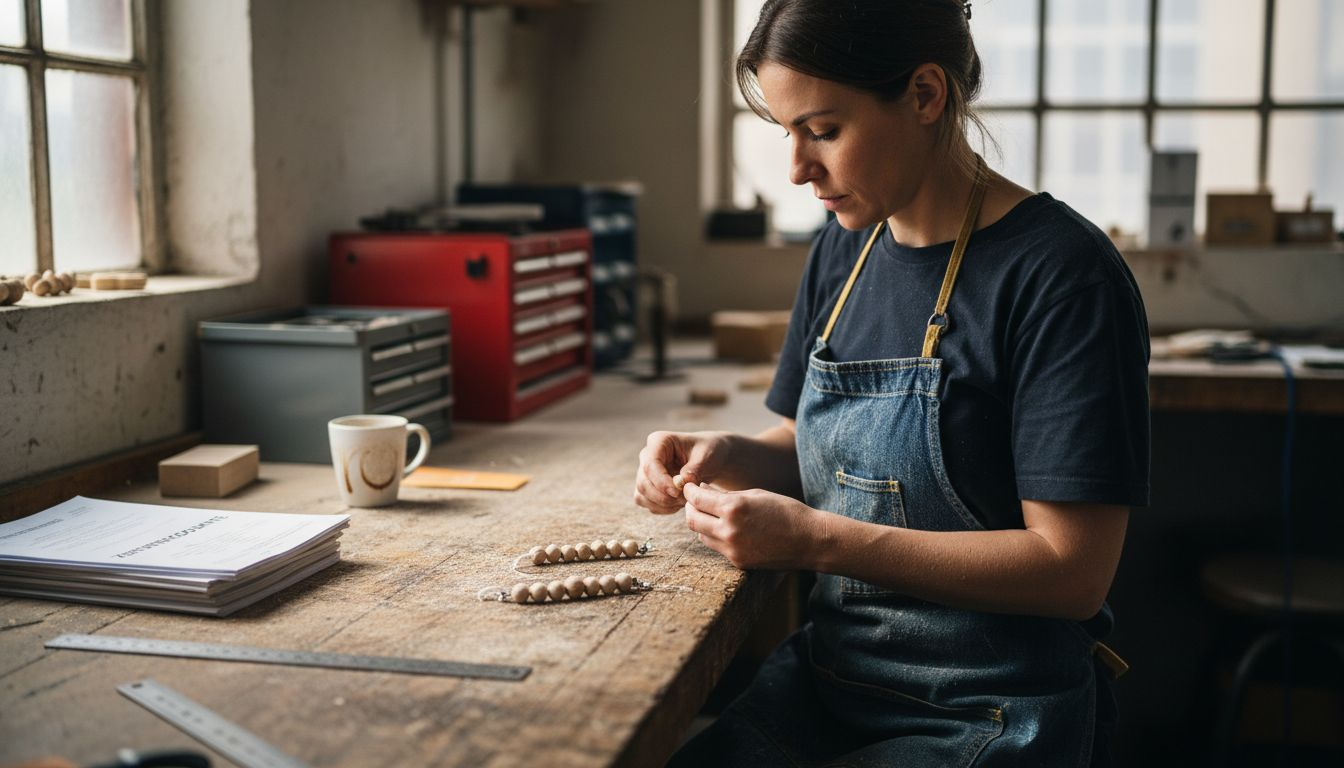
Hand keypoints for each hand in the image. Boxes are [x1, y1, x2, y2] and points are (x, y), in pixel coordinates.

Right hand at [633, 430, 733, 514]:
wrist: (708, 459)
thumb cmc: (708, 452)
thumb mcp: (707, 456)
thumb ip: (695, 469)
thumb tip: (681, 482)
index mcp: (659, 441)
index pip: (651, 465)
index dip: (661, 482)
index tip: (677, 493)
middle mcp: (647, 455)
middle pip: (643, 482)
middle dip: (664, 496)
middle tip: (686, 499)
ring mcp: (644, 472)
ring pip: (642, 494)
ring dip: (663, 504)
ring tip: (684, 500)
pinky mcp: (647, 486)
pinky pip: (645, 502)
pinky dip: (661, 508)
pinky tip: (678, 504)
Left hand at [682, 482, 821, 569]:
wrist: (809, 540)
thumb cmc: (785, 510)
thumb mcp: (754, 494)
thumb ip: (725, 495)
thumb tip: (702, 491)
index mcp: (733, 508)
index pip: (697, 499)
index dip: (690, 491)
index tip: (690, 487)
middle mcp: (728, 530)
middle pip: (692, 520)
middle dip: (690, 508)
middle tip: (695, 501)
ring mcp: (732, 549)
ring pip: (701, 535)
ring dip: (702, 523)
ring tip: (712, 514)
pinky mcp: (738, 562)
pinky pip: (717, 547)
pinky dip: (716, 536)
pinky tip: (727, 528)